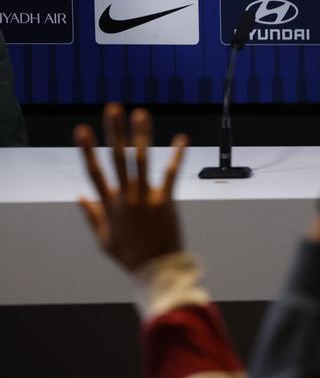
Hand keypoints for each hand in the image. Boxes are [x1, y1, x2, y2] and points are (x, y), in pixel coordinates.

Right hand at [75, 104, 187, 272]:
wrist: (156, 270)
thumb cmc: (130, 256)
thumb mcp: (104, 239)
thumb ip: (91, 216)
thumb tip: (79, 196)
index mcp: (109, 204)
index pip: (94, 171)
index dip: (88, 149)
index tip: (82, 128)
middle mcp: (125, 197)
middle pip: (116, 158)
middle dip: (113, 132)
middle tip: (112, 108)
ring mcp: (144, 198)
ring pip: (140, 161)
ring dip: (140, 136)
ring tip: (140, 113)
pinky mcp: (164, 201)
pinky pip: (171, 174)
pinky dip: (177, 156)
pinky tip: (182, 139)